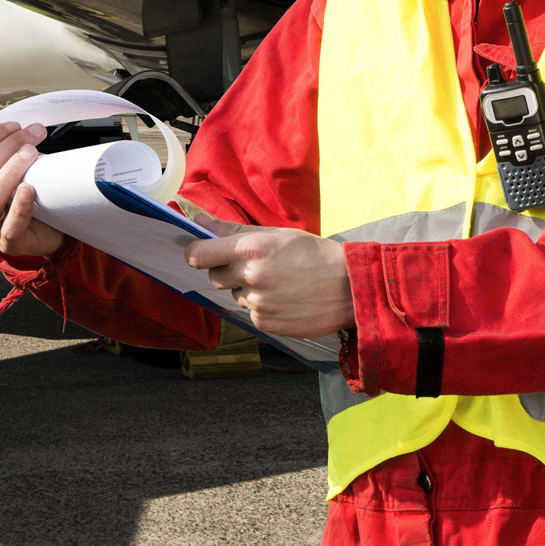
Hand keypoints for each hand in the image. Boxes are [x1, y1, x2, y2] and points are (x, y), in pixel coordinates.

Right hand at [0, 114, 64, 256]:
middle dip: (8, 146)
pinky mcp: (8, 243)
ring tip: (31, 154)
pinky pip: (10, 226)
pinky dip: (19, 206)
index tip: (15, 125)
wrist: (49, 226)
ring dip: (11, 171)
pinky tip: (29, 188)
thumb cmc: (23, 193)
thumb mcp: (6, 166)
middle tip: (34, 133)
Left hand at [185, 226, 354, 337]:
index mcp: (251, 248)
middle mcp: (250, 276)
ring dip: (247, 290)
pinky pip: (250, 313)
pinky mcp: (265, 324)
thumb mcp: (276, 234)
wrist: (348, 287)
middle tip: (254, 265)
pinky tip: (284, 298)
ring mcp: (257, 303)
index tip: (202, 253)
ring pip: (235, 295)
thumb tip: (197, 222)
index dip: (196, 253)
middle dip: (227, 271)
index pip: (198, 255)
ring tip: (277, 282)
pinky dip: (262, 307)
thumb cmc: (314, 254)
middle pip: (214, 277)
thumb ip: (233, 231)